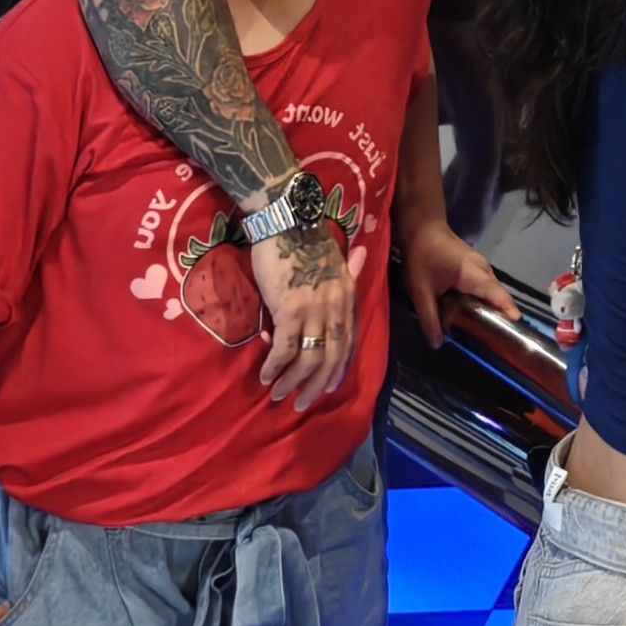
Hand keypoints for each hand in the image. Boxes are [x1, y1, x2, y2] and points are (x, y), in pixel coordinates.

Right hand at [253, 219, 355, 405]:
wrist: (287, 221)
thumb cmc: (307, 240)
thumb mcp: (335, 256)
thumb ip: (349, 267)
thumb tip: (360, 257)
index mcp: (347, 297)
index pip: (349, 342)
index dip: (338, 368)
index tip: (327, 387)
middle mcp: (337, 307)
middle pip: (332, 356)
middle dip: (318, 384)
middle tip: (303, 403)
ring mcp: (315, 310)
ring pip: (309, 358)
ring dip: (293, 381)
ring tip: (279, 394)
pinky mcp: (291, 309)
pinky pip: (286, 348)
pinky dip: (275, 366)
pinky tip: (265, 375)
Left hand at [401, 211, 516, 349]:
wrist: (422, 228)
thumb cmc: (422, 257)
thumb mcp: (420, 290)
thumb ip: (429, 317)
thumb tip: (438, 344)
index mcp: (475, 275)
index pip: (501, 298)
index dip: (509, 316)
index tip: (513, 337)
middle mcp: (486, 270)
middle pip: (500, 297)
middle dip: (500, 318)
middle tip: (496, 342)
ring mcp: (483, 267)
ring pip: (493, 292)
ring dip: (491, 309)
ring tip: (486, 332)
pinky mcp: (477, 267)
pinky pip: (487, 287)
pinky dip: (484, 301)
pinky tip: (473, 313)